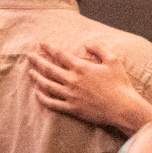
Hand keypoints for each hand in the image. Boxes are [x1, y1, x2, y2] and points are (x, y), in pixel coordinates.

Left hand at [27, 43, 151, 135]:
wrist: (123, 108)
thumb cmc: (120, 84)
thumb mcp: (113, 61)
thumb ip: (100, 49)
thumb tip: (88, 44)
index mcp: (81, 68)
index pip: (60, 55)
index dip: (49, 48)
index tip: (41, 44)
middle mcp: (72, 80)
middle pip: (49, 68)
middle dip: (37, 60)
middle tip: (29, 56)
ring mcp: (70, 95)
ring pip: (47, 85)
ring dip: (37, 77)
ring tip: (30, 72)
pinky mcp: (71, 108)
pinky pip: (52, 103)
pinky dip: (42, 98)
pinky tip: (37, 94)